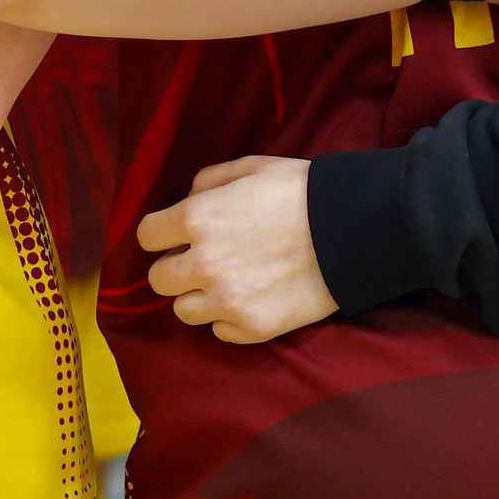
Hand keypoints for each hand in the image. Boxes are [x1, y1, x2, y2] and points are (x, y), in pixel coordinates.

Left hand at [138, 156, 335, 342]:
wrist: (351, 230)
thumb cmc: (300, 191)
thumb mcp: (250, 168)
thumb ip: (208, 182)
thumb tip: (187, 201)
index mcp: (197, 219)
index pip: (147, 236)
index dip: (161, 233)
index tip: (175, 235)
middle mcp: (204, 264)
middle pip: (158, 279)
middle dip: (176, 267)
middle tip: (204, 260)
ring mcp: (227, 301)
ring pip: (184, 310)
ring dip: (199, 296)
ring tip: (228, 282)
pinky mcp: (252, 328)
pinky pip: (219, 330)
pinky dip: (229, 317)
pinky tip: (251, 297)